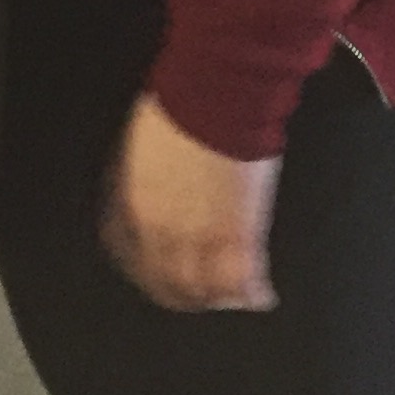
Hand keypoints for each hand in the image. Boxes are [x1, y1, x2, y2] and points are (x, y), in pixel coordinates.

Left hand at [103, 94, 280, 311]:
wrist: (215, 94)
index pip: (130, 257)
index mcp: (135, 206)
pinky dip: (254, 293)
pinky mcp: (239, 233)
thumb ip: (142, 178)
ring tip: (232, 300)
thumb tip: (148, 190)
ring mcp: (202, 236)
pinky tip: (263, 297)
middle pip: (168, 283)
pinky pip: (245, 278)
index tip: (155, 275)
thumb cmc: (177, 107)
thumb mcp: (142, 146)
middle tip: (196, 299)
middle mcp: (163, 231)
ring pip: (206, 290)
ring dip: (219, 300)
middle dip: (182, 296)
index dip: (145, 271)